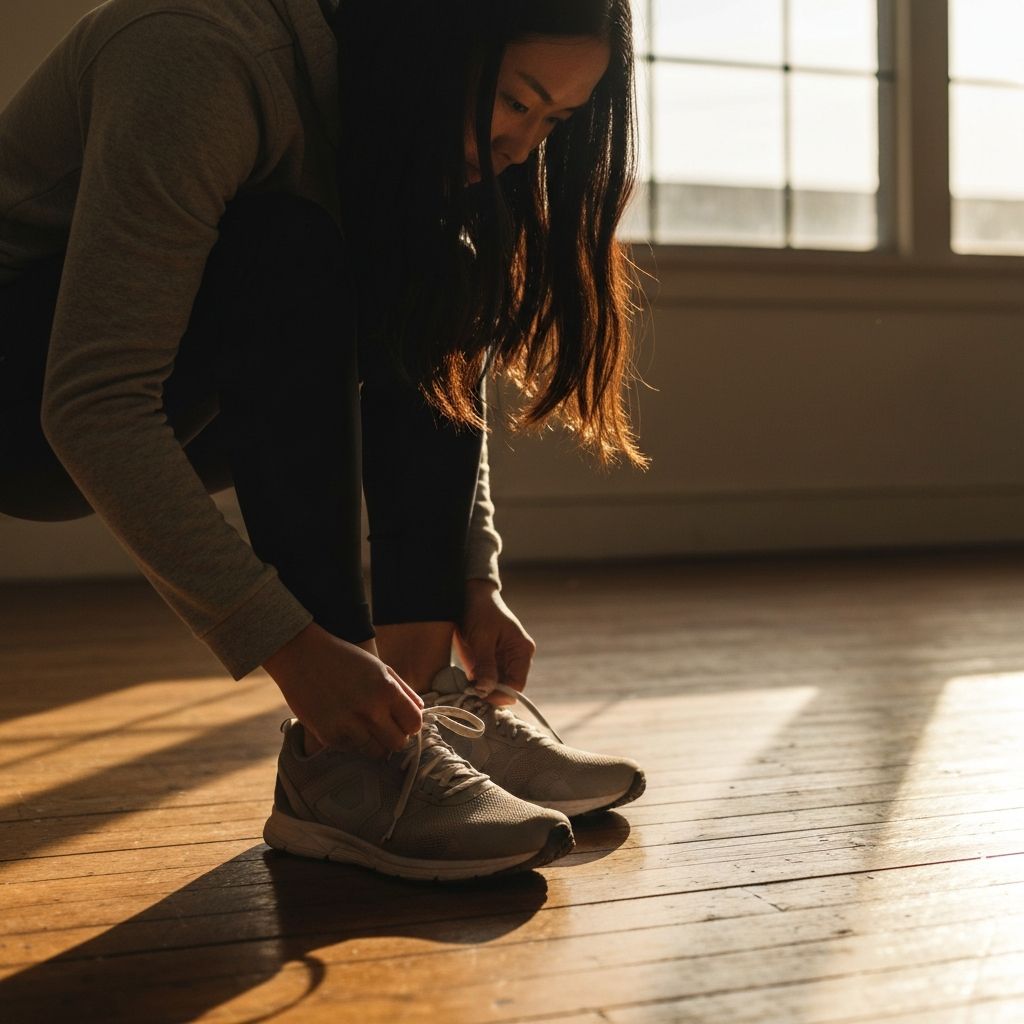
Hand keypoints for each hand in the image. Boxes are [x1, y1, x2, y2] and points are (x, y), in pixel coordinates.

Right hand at [263, 622, 422, 756]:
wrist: (302, 655)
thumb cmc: (345, 659)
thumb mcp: (380, 667)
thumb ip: (404, 690)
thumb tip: (420, 711)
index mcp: (386, 689)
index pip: (414, 724)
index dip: (410, 724)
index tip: (402, 721)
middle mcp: (370, 710)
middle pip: (398, 743)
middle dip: (395, 736)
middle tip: (384, 726)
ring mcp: (348, 725)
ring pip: (376, 752)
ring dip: (373, 742)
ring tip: (363, 724)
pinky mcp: (328, 736)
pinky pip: (352, 750)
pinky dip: (352, 741)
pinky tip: (345, 723)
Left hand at [454, 580, 535, 705]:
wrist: (469, 595)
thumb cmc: (480, 611)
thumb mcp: (481, 638)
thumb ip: (486, 665)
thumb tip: (487, 690)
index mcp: (521, 651)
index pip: (516, 684)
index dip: (499, 695)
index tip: (478, 697)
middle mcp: (516, 658)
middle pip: (506, 688)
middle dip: (488, 694)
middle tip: (467, 695)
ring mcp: (504, 661)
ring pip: (495, 687)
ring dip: (480, 690)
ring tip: (464, 689)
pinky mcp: (491, 661)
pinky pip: (486, 680)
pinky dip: (475, 684)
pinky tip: (463, 683)